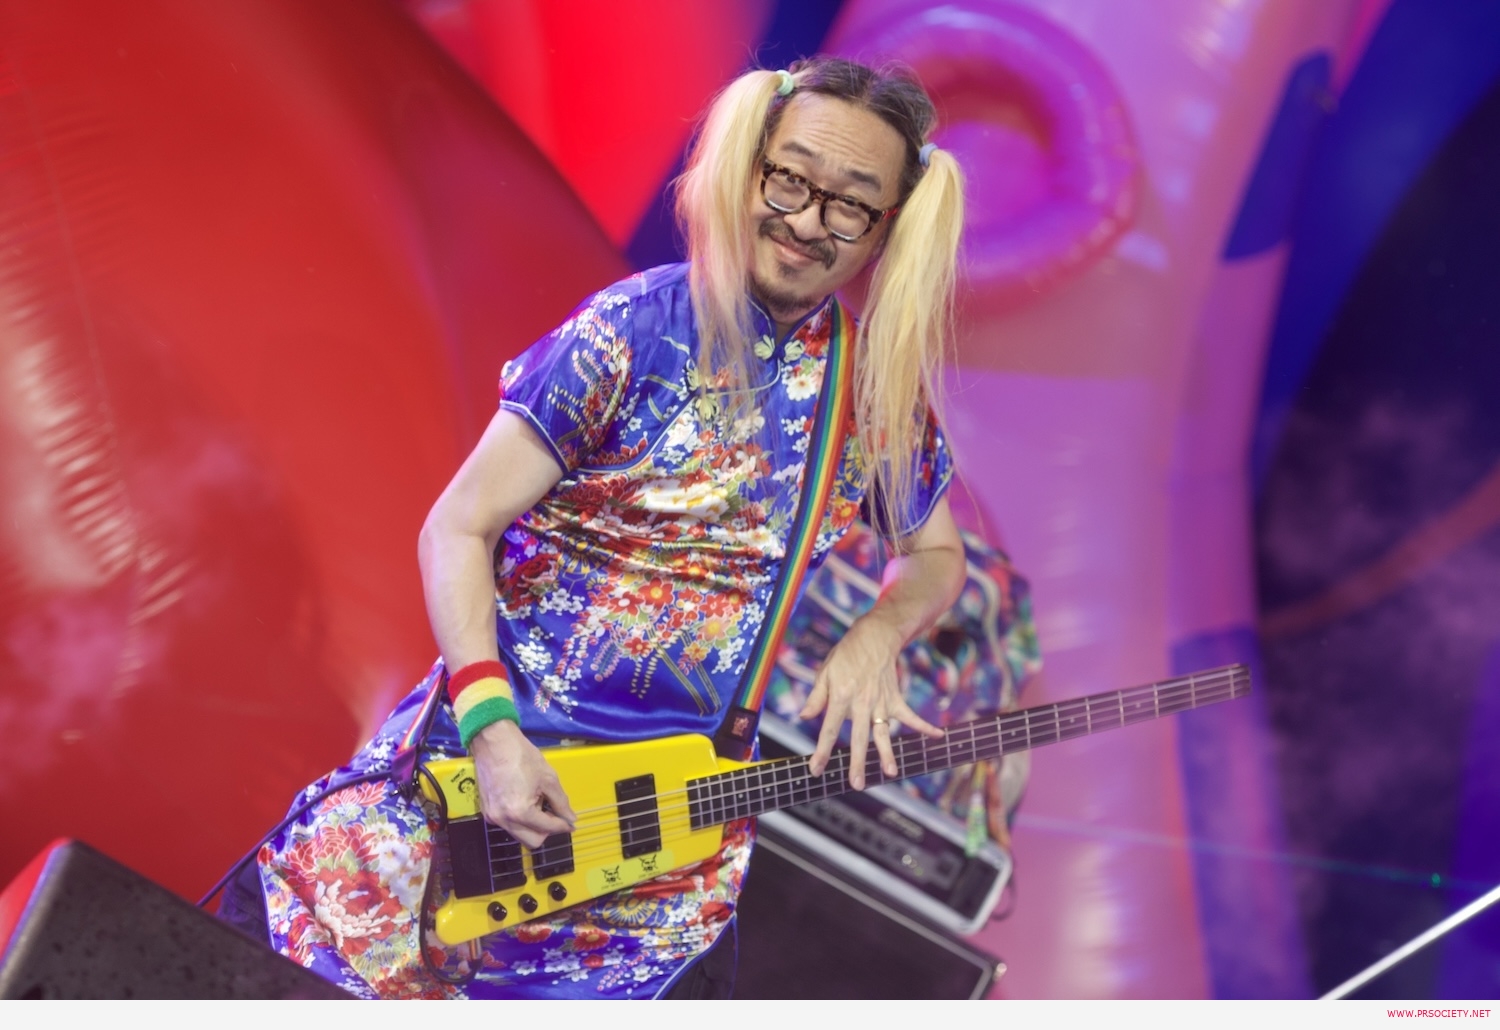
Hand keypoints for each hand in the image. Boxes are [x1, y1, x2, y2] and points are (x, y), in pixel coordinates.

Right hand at [468, 720, 575, 848]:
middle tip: (554, 814)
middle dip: (547, 830)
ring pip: (520, 835)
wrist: (493, 742)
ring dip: (533, 826)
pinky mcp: (486, 812)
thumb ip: (561, 802)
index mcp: (520, 812)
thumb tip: (570, 819)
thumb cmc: (522, 756)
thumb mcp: (548, 778)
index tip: (571, 823)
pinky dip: (520, 820)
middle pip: (532, 841)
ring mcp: (493, 817)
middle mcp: (504, 820)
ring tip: (538, 803)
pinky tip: (524, 801)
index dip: (563, 826)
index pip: (547, 828)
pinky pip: (508, 825)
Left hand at [799, 613, 942, 788]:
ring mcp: (880, 702)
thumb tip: (804, 717)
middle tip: (856, 784)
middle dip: (857, 762)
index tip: (816, 770)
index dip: (822, 751)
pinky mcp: (895, 699)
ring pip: (883, 732)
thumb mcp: (825, 672)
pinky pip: (910, 715)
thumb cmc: (846, 656)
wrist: (874, 636)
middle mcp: (861, 703)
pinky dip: (924, 726)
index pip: (829, 729)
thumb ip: (816, 697)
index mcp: (840, 697)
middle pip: (858, 738)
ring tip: (891, 773)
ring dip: (888, 753)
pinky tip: (937, 736)